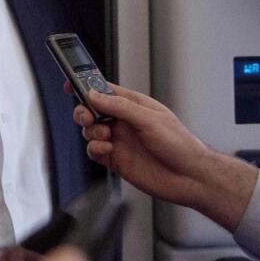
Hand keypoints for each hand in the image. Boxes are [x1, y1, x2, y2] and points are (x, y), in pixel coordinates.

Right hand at [69, 83, 257, 230]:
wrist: (188, 177)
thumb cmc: (180, 145)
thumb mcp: (149, 119)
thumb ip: (119, 106)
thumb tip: (95, 96)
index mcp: (134, 105)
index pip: (105, 90)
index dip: (86, 86)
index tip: (70, 83)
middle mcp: (124, 122)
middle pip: (92, 111)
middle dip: (84, 112)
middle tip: (87, 117)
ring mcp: (120, 141)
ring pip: (91, 131)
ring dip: (92, 132)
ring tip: (105, 137)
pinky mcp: (116, 160)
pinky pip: (94, 151)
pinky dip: (95, 149)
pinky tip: (107, 150)